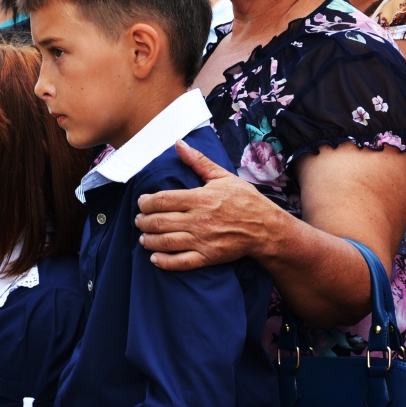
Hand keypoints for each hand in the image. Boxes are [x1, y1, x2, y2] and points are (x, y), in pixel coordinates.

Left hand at [135, 140, 277, 270]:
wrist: (267, 228)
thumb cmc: (245, 200)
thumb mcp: (222, 176)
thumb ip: (198, 161)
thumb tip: (178, 143)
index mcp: (200, 198)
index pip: (162, 200)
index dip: (145, 202)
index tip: (141, 203)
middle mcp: (198, 220)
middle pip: (159, 221)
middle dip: (143, 221)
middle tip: (138, 220)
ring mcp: (203, 240)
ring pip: (166, 242)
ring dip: (149, 240)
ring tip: (143, 237)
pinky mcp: (209, 257)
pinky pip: (181, 263)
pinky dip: (164, 262)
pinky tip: (154, 259)